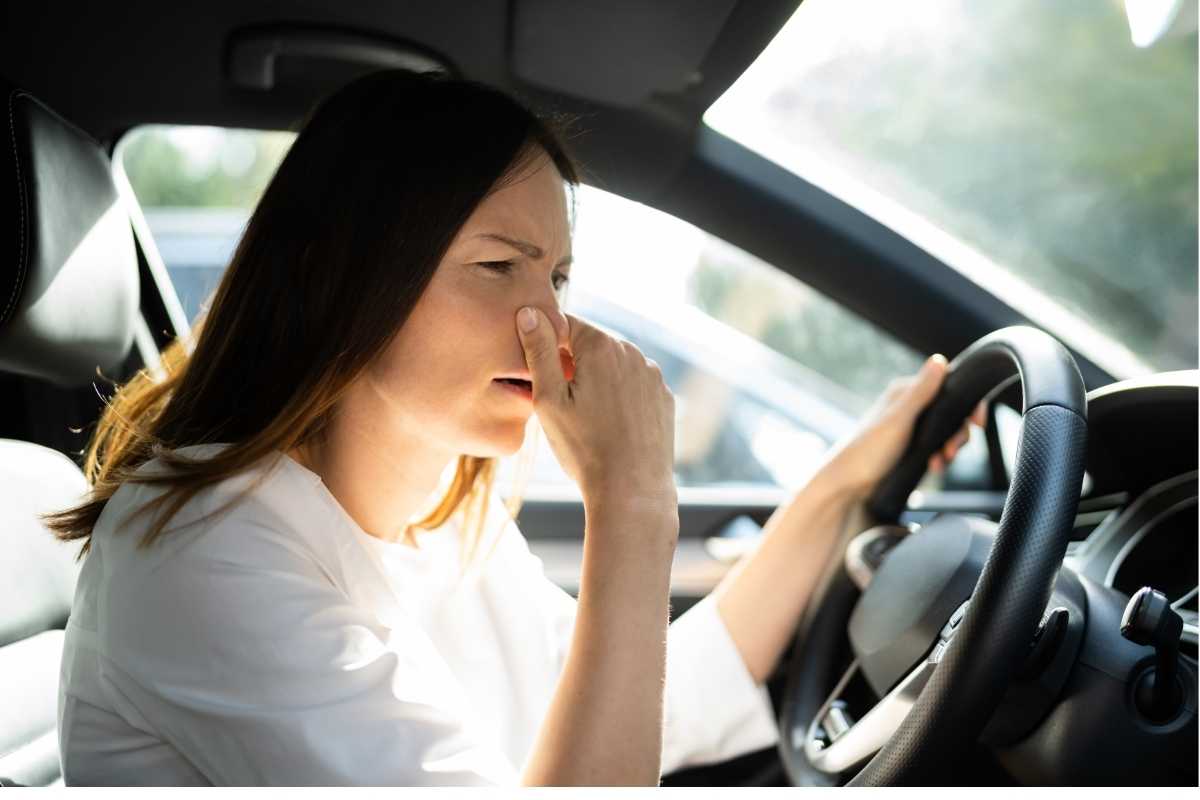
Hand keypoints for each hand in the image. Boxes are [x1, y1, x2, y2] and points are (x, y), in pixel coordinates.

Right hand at [516, 307, 676, 517]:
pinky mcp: (663, 398)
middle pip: (591, 344)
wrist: (632, 491)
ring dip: (596, 378)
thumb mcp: (548, 399)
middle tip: (558, 400)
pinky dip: (619, 395)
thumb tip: (529, 312)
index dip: (546, 344)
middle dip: (572, 362)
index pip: (565, 323)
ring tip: (583, 417)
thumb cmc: (584, 448)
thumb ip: (539, 351)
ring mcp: (652, 375)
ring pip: (614, 365)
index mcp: (602, 346)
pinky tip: (609, 425)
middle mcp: (633, 352)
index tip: (537, 372)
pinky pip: (634, 385)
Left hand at [817, 354, 986, 500]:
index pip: (949, 386)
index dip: (968, 403)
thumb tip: (938, 360)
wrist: (847, 488)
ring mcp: (911, 429)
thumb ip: (921, 392)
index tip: (978, 423)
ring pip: (947, 433)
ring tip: (940, 462)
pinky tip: (934, 468)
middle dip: (959, 432)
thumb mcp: (898, 420)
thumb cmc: (867, 452)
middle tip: (952, 449)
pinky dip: (940, 458)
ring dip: (950, 448)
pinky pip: (937, 449)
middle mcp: (909, 407)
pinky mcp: (911, 450)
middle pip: (953, 412)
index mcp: (906, 393)